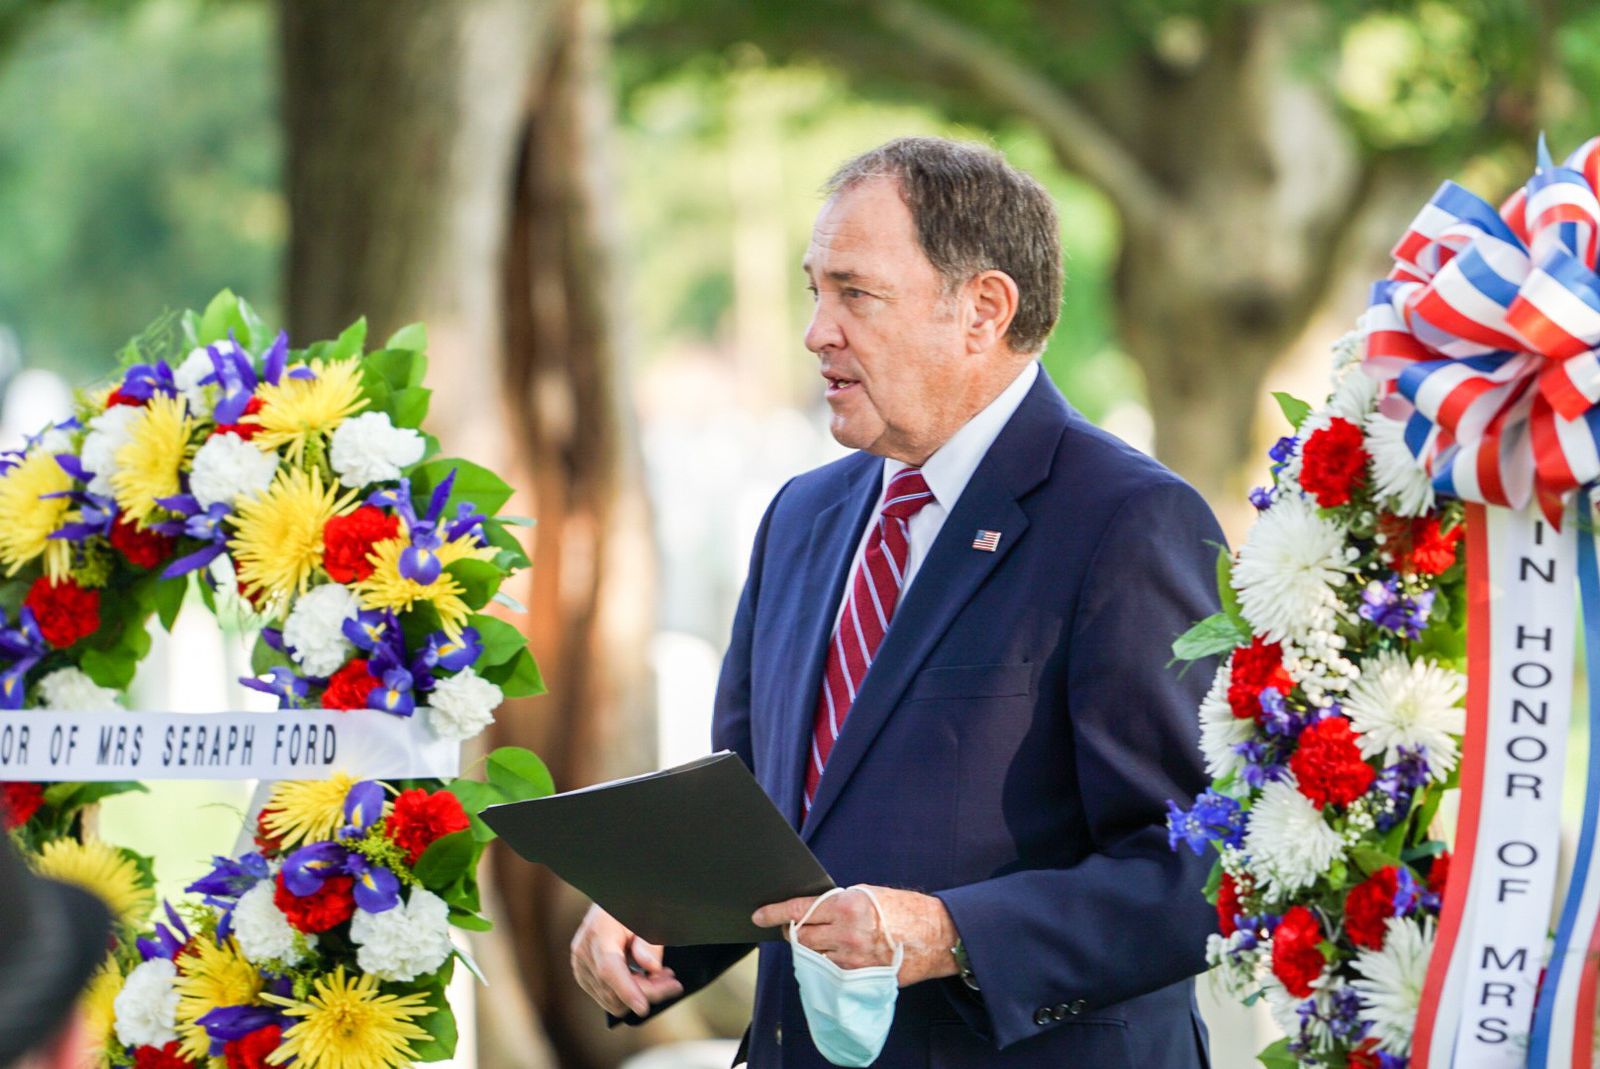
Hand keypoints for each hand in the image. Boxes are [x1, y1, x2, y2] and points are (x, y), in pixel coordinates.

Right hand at [570, 903, 683, 1016]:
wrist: (611, 901)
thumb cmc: (630, 907)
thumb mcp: (647, 917)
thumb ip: (649, 942)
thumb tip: (651, 967)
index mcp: (599, 931)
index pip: (609, 969)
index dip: (627, 991)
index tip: (644, 1008)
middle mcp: (584, 951)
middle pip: (613, 990)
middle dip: (646, 991)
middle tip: (673, 983)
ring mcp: (580, 965)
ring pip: (610, 999)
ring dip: (638, 994)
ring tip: (661, 978)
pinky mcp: (582, 974)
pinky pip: (606, 996)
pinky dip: (626, 993)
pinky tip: (643, 979)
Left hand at [752, 885, 959, 986]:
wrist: (935, 936)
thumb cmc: (905, 910)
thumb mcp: (868, 894)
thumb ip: (838, 903)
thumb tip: (812, 910)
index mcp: (846, 906)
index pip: (800, 910)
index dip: (775, 912)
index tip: (759, 915)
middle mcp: (845, 933)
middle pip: (801, 937)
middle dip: (794, 932)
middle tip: (796, 927)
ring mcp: (850, 959)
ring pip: (812, 957)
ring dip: (810, 949)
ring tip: (823, 941)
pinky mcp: (858, 977)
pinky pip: (829, 972)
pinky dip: (826, 964)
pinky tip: (834, 957)